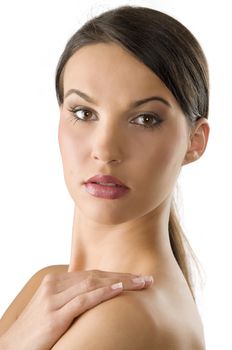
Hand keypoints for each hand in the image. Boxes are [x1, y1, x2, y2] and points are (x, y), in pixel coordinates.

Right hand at [1, 269, 152, 349]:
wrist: (11, 348)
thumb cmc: (36, 330)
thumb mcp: (54, 308)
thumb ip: (72, 298)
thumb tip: (99, 296)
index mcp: (56, 281)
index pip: (92, 274)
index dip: (116, 275)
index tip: (137, 278)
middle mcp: (55, 285)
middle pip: (96, 276)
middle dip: (124, 277)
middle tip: (147, 279)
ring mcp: (54, 299)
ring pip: (93, 284)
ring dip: (120, 283)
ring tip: (141, 283)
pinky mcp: (54, 316)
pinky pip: (83, 300)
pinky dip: (102, 294)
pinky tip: (118, 289)